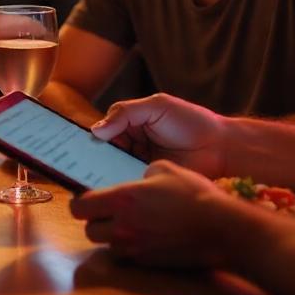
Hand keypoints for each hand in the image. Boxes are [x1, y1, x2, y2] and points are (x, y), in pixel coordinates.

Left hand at [70, 160, 226, 267]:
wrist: (220, 227)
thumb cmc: (193, 194)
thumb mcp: (165, 168)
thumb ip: (141, 173)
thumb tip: (137, 181)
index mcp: (122, 200)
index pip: (79, 207)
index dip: (81, 201)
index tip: (90, 197)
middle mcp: (122, 227)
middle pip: (90, 230)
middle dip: (96, 220)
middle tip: (110, 211)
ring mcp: (135, 248)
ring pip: (107, 245)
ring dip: (113, 235)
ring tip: (130, 222)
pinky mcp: (148, 262)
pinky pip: (128, 254)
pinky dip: (131, 245)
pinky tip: (148, 234)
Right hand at [90, 94, 228, 177]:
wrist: (220, 148)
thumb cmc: (191, 122)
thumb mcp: (157, 106)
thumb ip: (126, 112)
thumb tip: (96, 129)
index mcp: (133, 123)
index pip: (104, 130)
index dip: (90, 137)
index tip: (73, 145)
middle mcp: (133, 144)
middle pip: (105, 151)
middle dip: (92, 158)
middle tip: (77, 165)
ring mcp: (140, 164)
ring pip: (113, 169)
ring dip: (103, 173)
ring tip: (88, 179)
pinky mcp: (148, 182)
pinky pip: (128, 183)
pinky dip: (119, 185)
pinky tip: (109, 188)